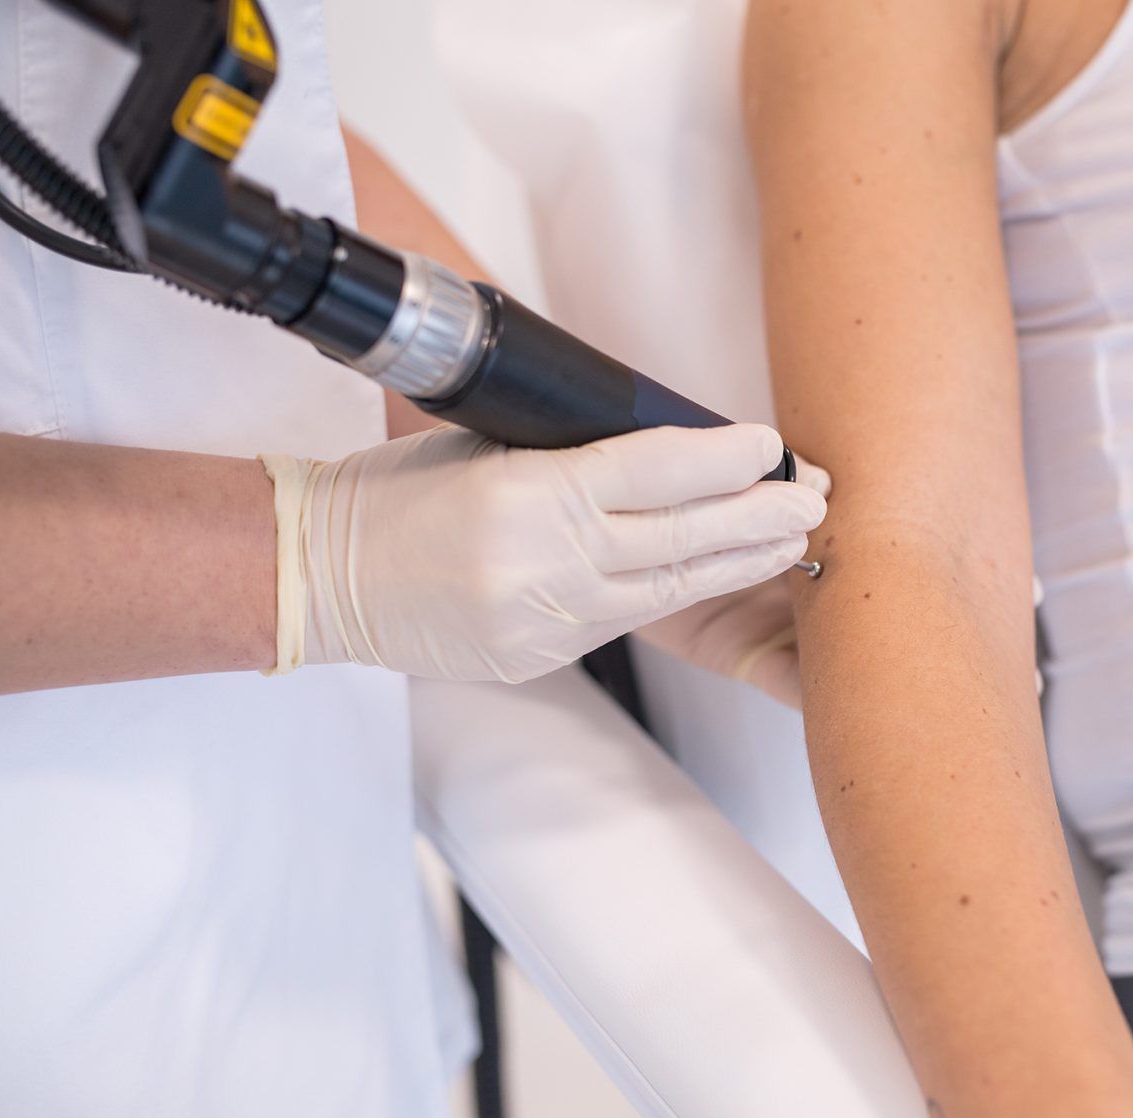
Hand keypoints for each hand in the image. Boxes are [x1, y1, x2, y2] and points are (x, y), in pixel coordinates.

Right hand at [262, 423, 824, 682]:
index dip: (723, 459)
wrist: (319, 577)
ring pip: (666, 588)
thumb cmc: (396, 493)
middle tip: (812, 502)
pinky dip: (671, 592)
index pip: (654, 470)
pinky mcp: (540, 657)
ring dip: (736, 563)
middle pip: (681, 537)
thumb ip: (570, 458)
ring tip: (790, 544)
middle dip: (758, 519)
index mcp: (528, 493)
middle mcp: (544, 563)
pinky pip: (622, 619)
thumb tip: (662, 454)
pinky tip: (712, 575)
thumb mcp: (485, 447)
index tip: (770, 445)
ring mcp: (544, 620)